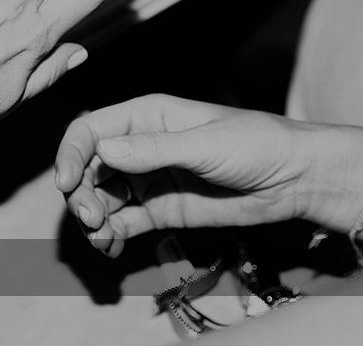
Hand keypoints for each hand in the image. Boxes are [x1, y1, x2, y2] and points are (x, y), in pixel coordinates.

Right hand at [55, 94, 362, 256]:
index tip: (67, 184)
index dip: (70, 155)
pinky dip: (109, 234)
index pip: (90, 130)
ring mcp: (147, 180)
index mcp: (145, 117)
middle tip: (91, 217)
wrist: (295, 179)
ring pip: (100, 197)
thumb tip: (103, 150)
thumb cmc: (256, 144)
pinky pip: (122, 222)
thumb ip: (152, 149)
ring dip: (91, 217)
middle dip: (80, 193)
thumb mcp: (203, 143)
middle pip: (88, 168)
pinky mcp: (160, 210)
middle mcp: (138, 147)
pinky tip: (111, 245)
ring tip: (102, 236)